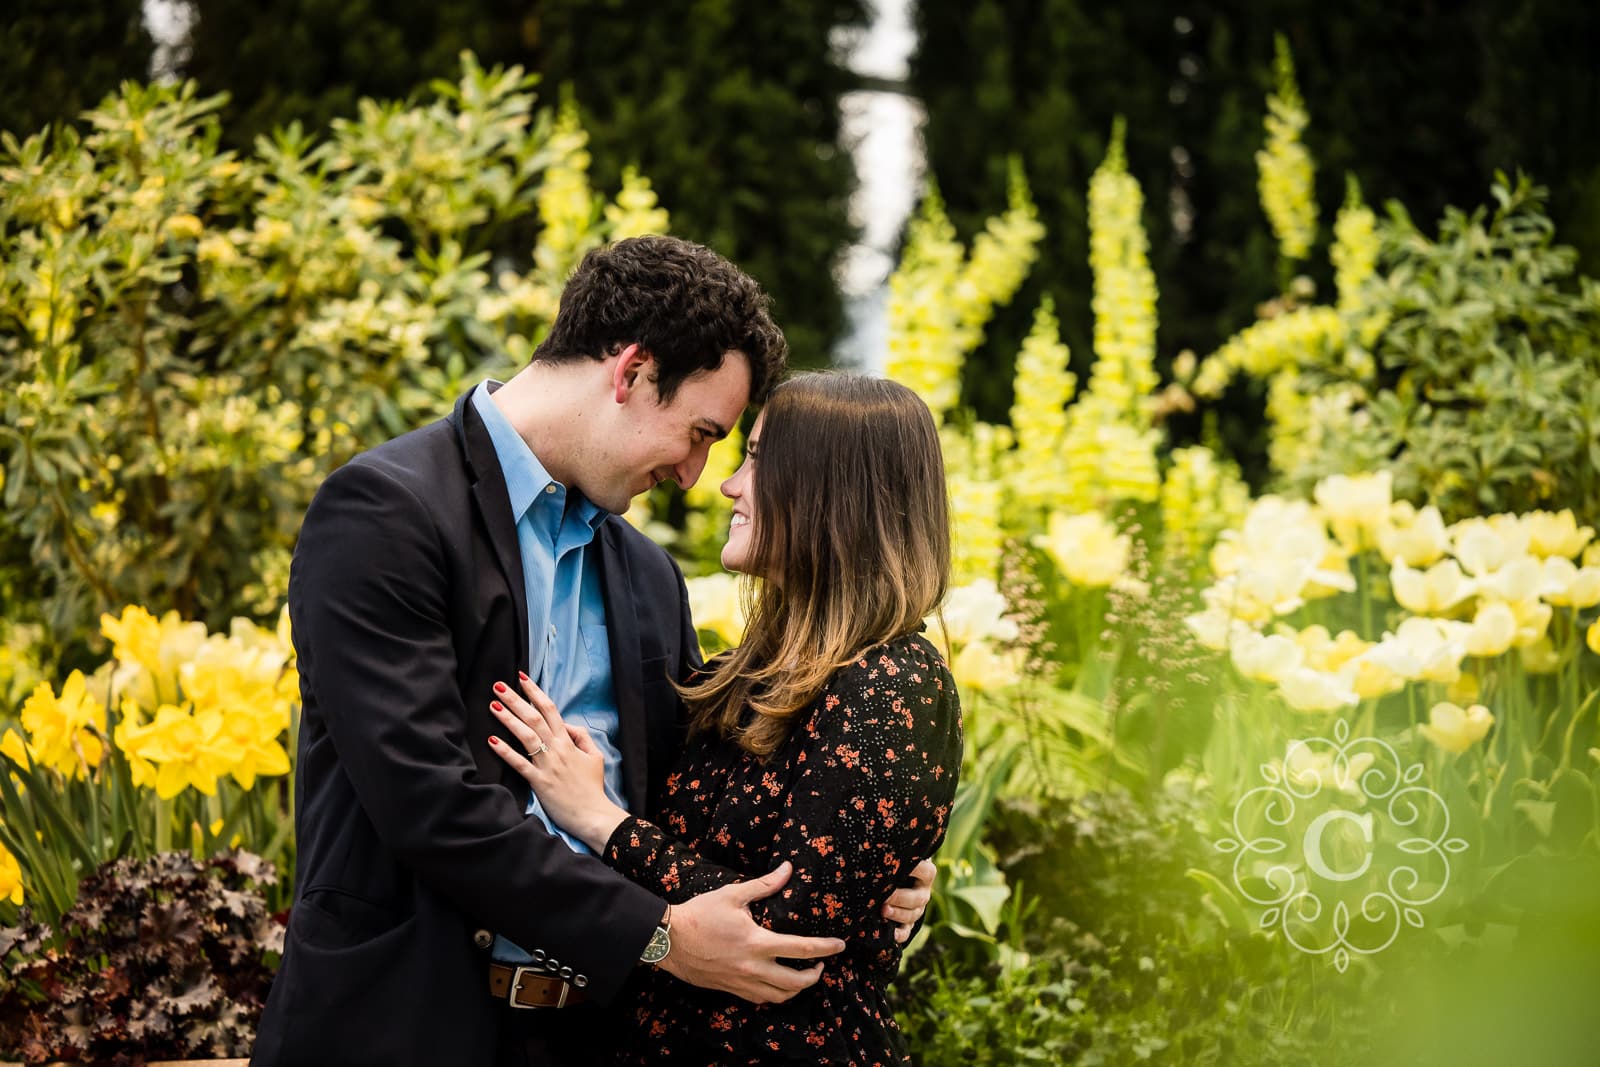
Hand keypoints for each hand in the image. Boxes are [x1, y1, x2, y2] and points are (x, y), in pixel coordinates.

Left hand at [487, 672, 626, 850]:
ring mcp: (547, 765)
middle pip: (534, 717)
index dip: (535, 693)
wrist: (593, 814)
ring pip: (526, 736)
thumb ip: (582, 737)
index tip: (522, 678)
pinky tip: (492, 741)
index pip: (551, 710)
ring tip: (493, 705)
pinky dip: (505, 752)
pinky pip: (520, 764)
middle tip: (498, 685)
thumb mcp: (595, 756)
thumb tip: (566, 725)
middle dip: (515, 699)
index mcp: (569, 741)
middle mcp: (557, 749)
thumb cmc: (593, 787)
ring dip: (508, 719)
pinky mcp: (539, 782)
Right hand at [659, 861, 845, 1004]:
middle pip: (796, 982)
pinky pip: (760, 999)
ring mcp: (741, 982)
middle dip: (815, 975)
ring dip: (797, 989)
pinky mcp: (731, 989)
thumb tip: (788, 869)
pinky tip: (777, 983)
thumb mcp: (733, 894)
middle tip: (822, 964)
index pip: (802, 949)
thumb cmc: (700, 914)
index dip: (826, 948)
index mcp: (757, 942)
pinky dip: (775, 994)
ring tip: (803, 975)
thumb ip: (764, 885)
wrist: (669, 940)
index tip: (840, 945)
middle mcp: (753, 968)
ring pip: (779, 996)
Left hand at [882, 858, 935, 942]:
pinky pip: (906, 932)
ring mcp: (917, 909)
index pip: (926, 871)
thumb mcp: (902, 855)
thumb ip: (898, 851)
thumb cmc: (896, 860)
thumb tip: (884, 838)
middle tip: (885, 895)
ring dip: (897, 914)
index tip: (897, 865)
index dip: (915, 869)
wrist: (897, 876)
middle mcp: (923, 892)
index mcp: (926, 873)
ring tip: (883, 910)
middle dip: (900, 898)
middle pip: (917, 898)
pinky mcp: (908, 923)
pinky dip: (899, 935)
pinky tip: (890, 934)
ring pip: (912, 915)